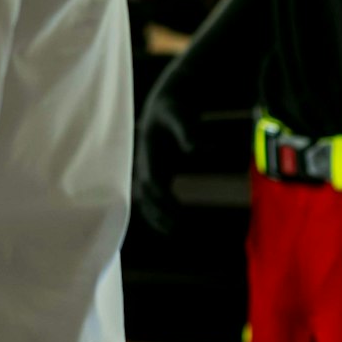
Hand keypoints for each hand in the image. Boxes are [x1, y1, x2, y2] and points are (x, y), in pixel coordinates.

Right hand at [134, 80, 194, 235]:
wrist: (163, 106)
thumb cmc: (173, 110)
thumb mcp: (180, 115)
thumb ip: (188, 132)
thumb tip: (198, 150)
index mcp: (147, 151)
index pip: (151, 180)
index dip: (162, 197)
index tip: (176, 211)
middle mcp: (143, 163)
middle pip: (144, 195)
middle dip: (157, 213)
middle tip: (176, 230)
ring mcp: (147, 170)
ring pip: (145, 200)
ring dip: (156, 217)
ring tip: (173, 234)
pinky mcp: (155, 175)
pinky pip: (153, 199)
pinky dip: (159, 214)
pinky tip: (173, 227)